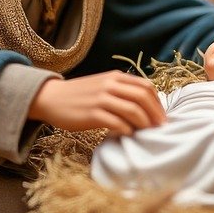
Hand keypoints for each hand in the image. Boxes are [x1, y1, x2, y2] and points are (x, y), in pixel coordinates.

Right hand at [28, 71, 164, 135]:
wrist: (51, 98)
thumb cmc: (80, 95)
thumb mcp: (103, 85)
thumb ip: (122, 91)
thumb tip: (146, 107)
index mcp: (116, 77)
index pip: (147, 87)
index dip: (158, 103)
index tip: (162, 117)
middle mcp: (110, 85)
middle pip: (143, 98)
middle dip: (156, 115)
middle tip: (159, 128)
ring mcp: (101, 99)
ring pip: (133, 110)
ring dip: (144, 124)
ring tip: (145, 133)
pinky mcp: (92, 114)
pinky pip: (117, 123)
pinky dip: (127, 130)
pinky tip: (127, 135)